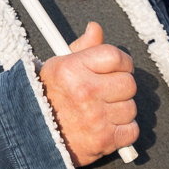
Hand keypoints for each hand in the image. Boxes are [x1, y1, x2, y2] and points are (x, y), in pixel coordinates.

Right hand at [39, 23, 138, 165]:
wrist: (36, 135)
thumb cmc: (49, 97)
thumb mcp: (59, 66)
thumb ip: (83, 47)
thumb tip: (95, 28)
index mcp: (72, 68)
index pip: (115, 56)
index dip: (123, 61)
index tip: (120, 67)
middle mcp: (84, 91)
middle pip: (128, 83)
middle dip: (121, 86)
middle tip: (108, 90)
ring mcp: (95, 117)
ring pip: (131, 107)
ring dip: (121, 109)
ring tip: (103, 109)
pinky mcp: (104, 140)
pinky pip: (132, 130)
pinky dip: (124, 130)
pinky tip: (108, 125)